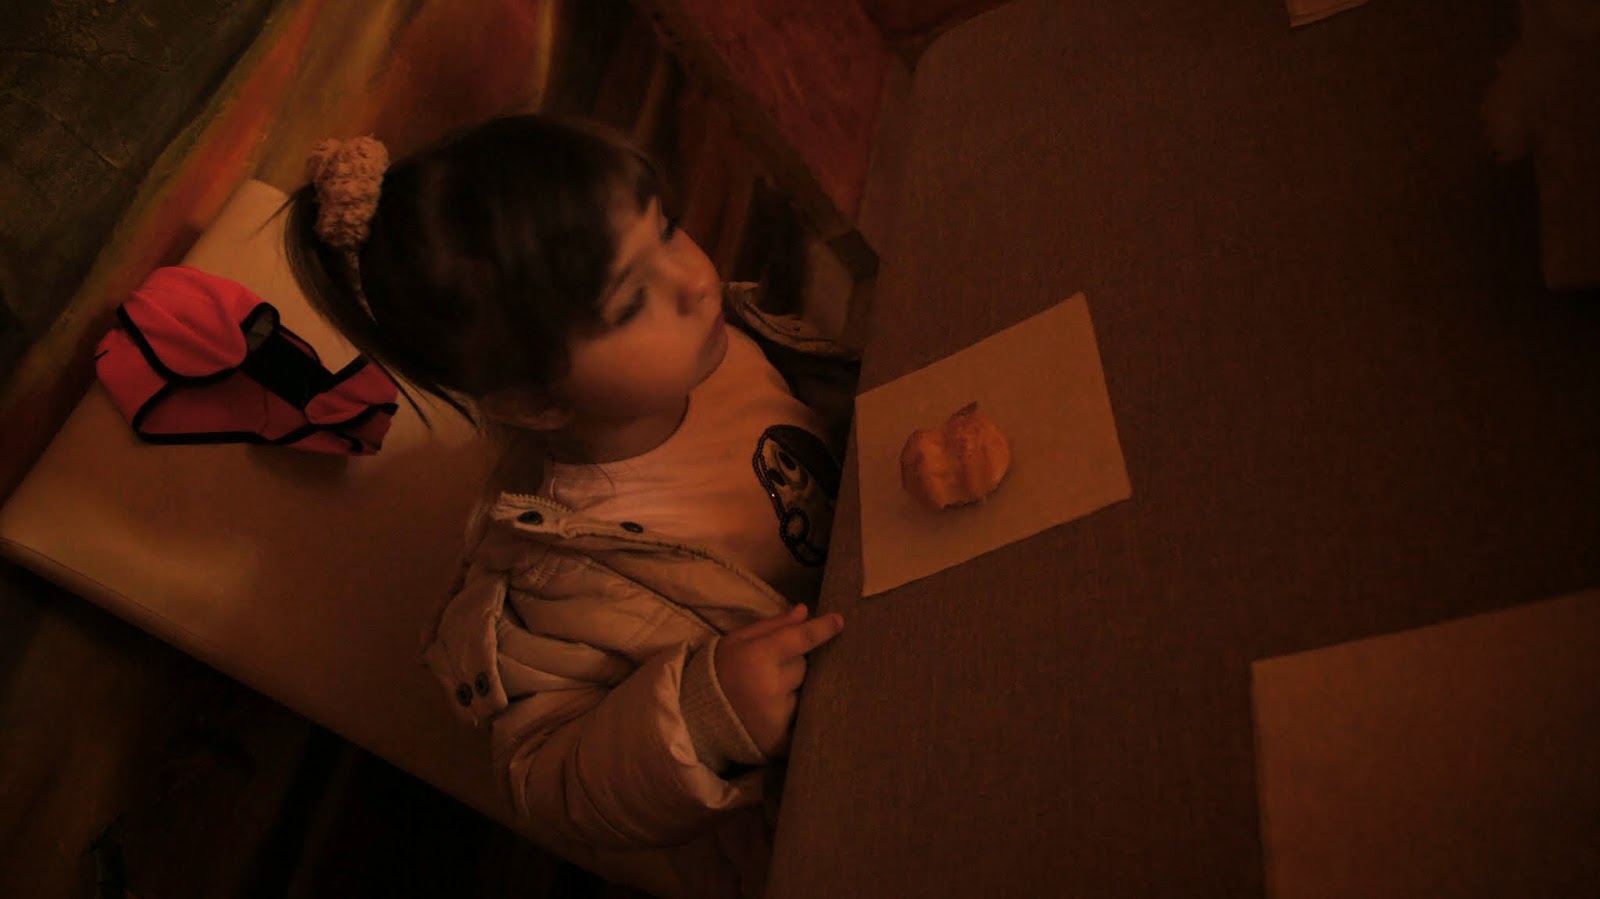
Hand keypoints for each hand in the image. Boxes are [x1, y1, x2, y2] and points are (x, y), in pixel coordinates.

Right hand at [715, 604, 844, 758]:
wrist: (695, 718)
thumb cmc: (719, 672)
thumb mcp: (737, 641)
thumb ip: (773, 626)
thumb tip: (805, 611)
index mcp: (757, 657)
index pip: (801, 639)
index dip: (823, 628)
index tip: (840, 621)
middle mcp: (771, 687)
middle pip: (804, 666)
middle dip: (794, 665)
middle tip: (770, 670)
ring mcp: (779, 716)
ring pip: (805, 692)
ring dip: (794, 691)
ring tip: (769, 695)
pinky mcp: (782, 741)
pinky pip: (804, 721)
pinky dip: (797, 717)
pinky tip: (778, 714)